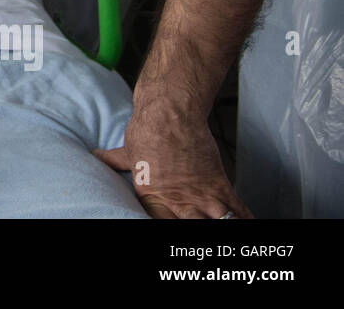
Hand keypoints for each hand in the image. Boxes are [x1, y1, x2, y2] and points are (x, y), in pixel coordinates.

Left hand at [92, 112, 253, 218]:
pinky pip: (237, 210)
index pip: (159, 225)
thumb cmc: (148, 130)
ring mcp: (201, 194)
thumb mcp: (127, 151)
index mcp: (151, 196)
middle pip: (190, 228)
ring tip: (221, 227)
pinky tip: (246, 225)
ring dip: (219, 226)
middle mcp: (177, 200)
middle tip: (199, 226)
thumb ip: (114, 161)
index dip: (166, 228)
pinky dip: (243, 219)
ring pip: (216, 223)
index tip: (173, 226)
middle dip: (196, 230)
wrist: (170, 112)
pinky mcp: (220, 184)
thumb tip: (97, 157)